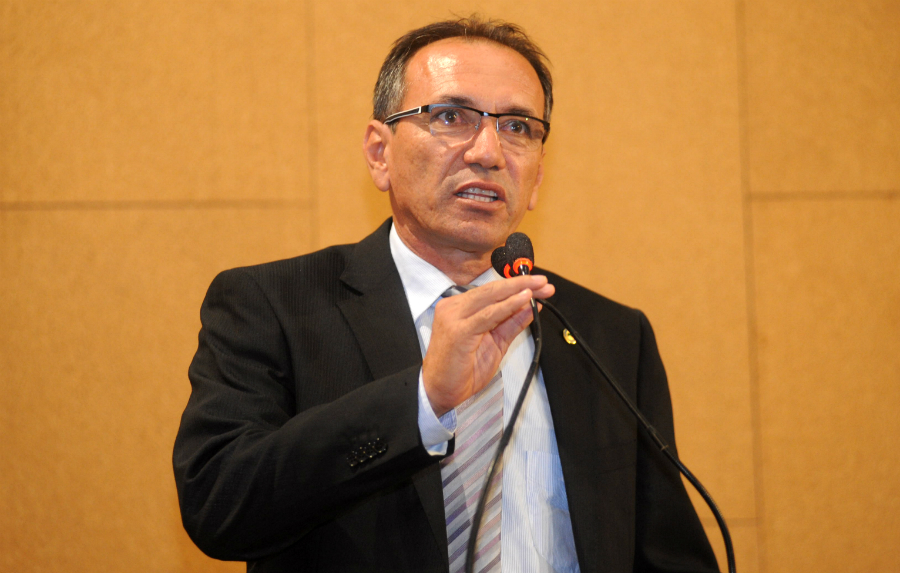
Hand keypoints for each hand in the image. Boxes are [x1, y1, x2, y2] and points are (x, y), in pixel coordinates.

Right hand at [422, 275, 554, 415]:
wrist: (440, 392)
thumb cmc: (463, 370)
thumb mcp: (496, 343)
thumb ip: (511, 323)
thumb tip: (531, 307)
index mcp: (459, 307)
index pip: (493, 291)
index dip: (518, 286)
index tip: (540, 285)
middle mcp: (454, 307)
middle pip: (493, 290)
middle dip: (522, 284)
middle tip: (544, 282)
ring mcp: (454, 317)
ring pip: (491, 297)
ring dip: (518, 291)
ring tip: (540, 288)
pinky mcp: (458, 330)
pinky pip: (488, 315)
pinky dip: (507, 306)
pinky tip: (523, 299)